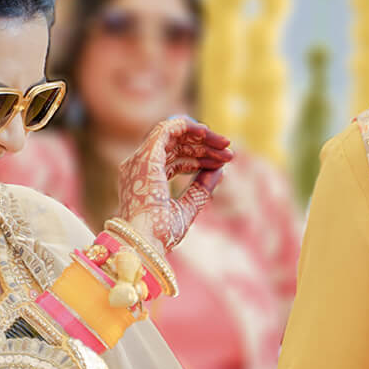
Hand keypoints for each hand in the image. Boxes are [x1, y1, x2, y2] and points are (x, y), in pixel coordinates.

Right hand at [115, 116, 232, 251]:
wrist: (146, 242)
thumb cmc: (161, 234)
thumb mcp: (188, 207)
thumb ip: (201, 188)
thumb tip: (219, 170)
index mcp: (145, 181)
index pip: (174, 160)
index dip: (199, 158)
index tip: (222, 162)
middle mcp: (139, 167)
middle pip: (175, 147)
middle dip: (204, 147)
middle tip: (229, 152)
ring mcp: (140, 160)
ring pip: (173, 135)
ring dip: (201, 137)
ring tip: (225, 145)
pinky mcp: (146, 155)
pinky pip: (166, 129)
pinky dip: (186, 126)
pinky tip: (206, 132)